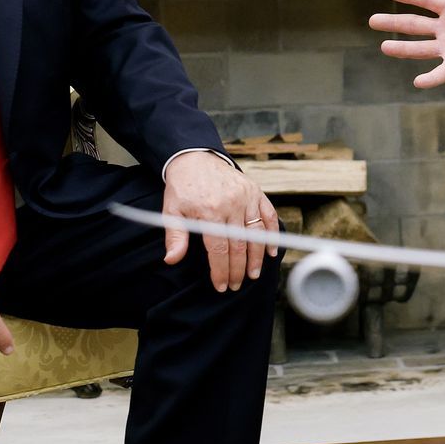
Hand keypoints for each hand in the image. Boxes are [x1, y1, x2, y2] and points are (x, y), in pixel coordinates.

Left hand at [162, 151, 277, 292]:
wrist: (195, 158)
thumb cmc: (183, 187)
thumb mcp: (171, 211)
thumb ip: (175, 237)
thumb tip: (172, 260)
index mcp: (209, 211)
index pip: (219, 250)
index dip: (221, 271)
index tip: (222, 286)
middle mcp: (231, 204)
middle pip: (239, 245)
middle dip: (239, 269)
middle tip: (238, 284)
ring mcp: (246, 197)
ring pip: (257, 234)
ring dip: (257, 257)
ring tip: (254, 274)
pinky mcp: (255, 191)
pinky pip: (269, 216)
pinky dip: (273, 234)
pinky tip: (271, 251)